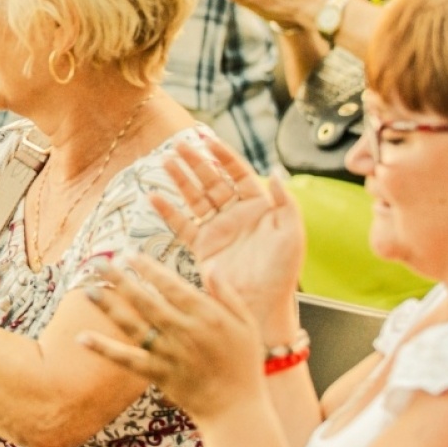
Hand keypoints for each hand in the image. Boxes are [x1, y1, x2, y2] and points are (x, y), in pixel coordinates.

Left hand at [78, 254, 266, 421]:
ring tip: (87, 290)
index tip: (129, 253)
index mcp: (206, 316)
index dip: (149, 268)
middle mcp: (184, 332)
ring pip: (133, 326)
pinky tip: (82, 337)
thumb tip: (210, 265)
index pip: (171, 285)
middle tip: (98, 262)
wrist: (235, 410)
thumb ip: (227, 294)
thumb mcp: (246, 324)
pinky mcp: (157, 375)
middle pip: (146, 301)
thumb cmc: (244, 364)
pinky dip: (104, 348)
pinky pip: (126, 359)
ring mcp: (169, 354)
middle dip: (121, 279)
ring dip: (109, 307)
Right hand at [149, 134, 303, 338]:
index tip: (209, 141)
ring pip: (195, 197)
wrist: (261, 305)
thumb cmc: (282, 272)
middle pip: (212, 180)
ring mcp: (217, 229)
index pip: (239, 174)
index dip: (224, 156)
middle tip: (178, 145)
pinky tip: (154, 196)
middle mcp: (236, 215)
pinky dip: (168, 211)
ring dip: (181, 179)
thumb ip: (285, 202)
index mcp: (259, 208)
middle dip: (196, 162)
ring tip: (165, 161)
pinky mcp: (202, 246)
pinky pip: (182, 224)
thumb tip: (274, 172)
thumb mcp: (292, 234)